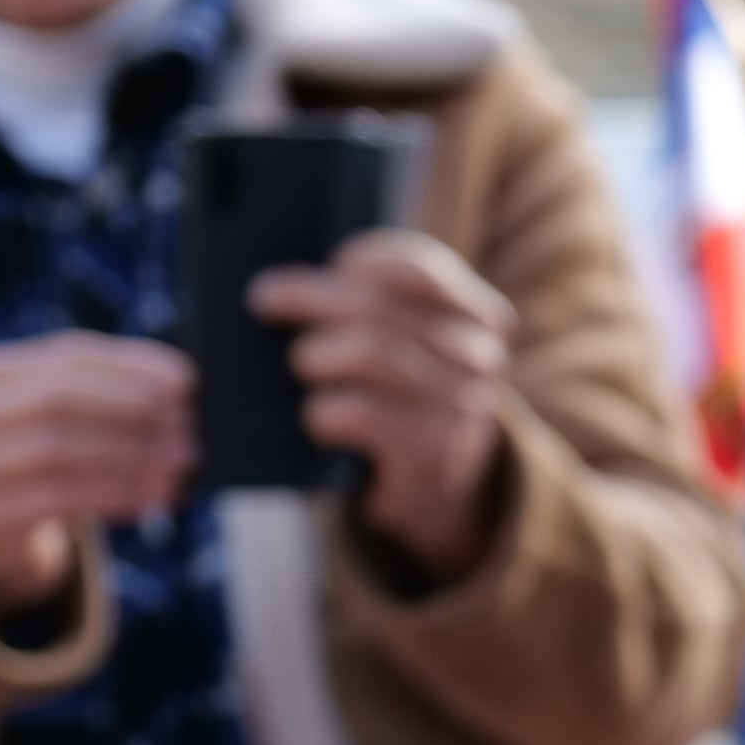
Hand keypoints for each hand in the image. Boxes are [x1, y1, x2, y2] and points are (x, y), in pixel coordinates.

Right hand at [0, 332, 191, 606]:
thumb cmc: (38, 466)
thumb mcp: (56, 422)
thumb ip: (101, 396)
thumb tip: (180, 388)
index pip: (66, 356)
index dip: (131, 367)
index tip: (186, 382)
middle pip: (58, 399)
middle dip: (131, 410)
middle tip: (187, 429)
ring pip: (58, 448)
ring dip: (130, 455)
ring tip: (180, 465)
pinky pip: (58, 498)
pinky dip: (114, 494)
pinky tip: (153, 497)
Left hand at [250, 229, 509, 577]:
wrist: (437, 485)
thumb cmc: (401, 395)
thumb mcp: (407, 340)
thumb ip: (374, 303)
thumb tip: (287, 279)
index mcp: (481, 315)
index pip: (422, 269)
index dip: (365, 259)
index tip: (328, 263)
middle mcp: (480, 356)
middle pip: (380, 306)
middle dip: (310, 296)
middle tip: (264, 298)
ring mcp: (461, 405)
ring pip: (368, 351)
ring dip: (314, 355)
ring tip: (300, 365)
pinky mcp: (430, 450)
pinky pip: (356, 411)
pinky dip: (320, 411)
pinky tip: (316, 418)